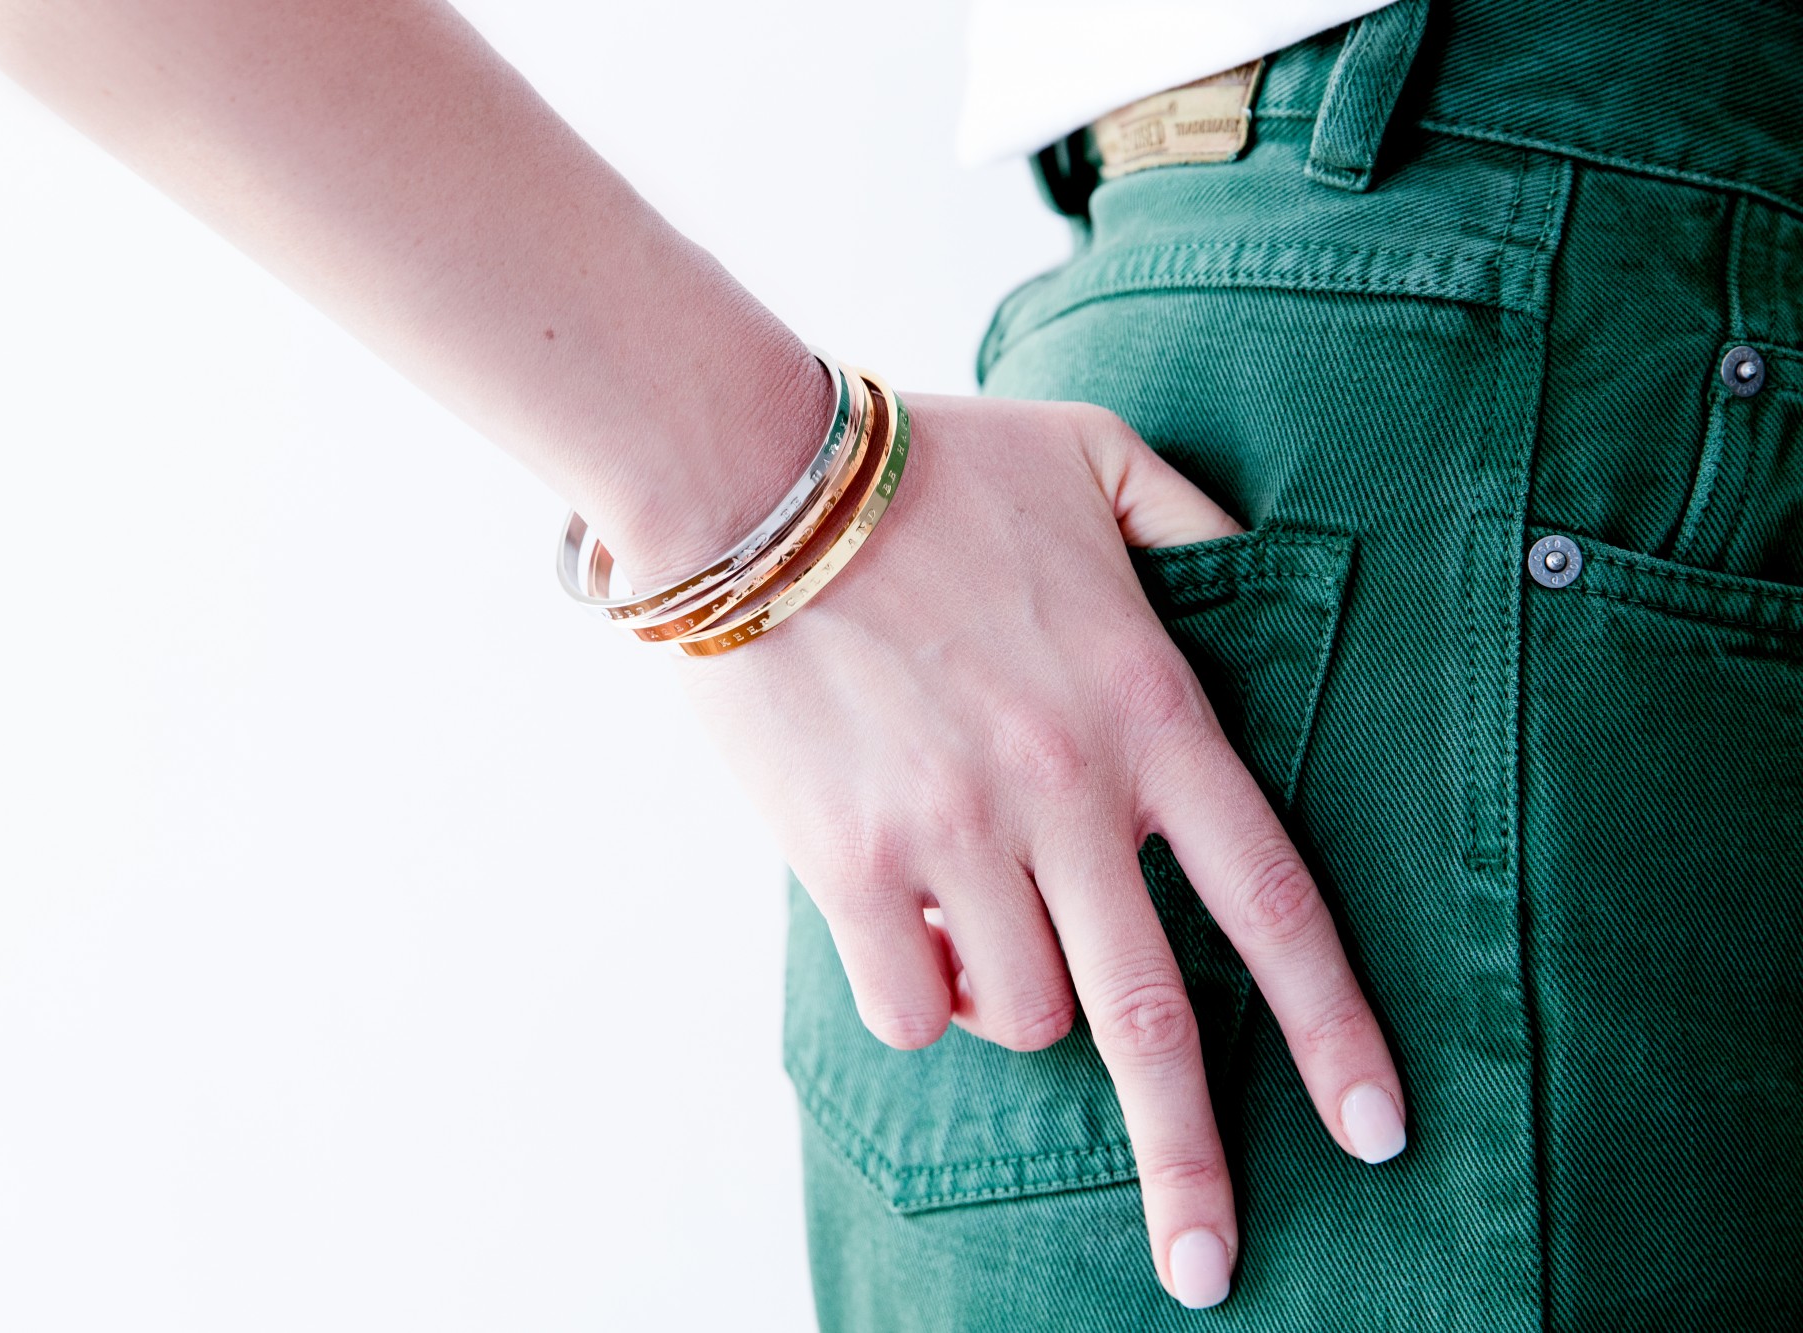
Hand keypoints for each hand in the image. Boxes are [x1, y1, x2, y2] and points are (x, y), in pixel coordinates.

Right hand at [672, 392, 1405, 1308]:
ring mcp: (958, 834)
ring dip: (1016, 1004)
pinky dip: (922, 998)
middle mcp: (1068, 791)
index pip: (1272, 901)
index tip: (1376, 1132)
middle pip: (1155, 1020)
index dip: (1333, 1030)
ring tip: (983, 928)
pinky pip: (909, 1004)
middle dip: (1193, 1166)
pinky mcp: (850, 860)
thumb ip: (1198, 525)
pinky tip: (913, 936)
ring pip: (1021, 1015)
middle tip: (1208, 1266)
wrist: (752, 476)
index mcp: (1147, 710)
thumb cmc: (929, 464)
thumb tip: (1256, 577)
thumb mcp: (1098, 458)